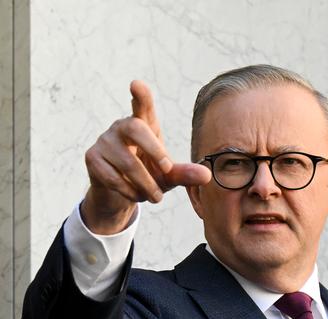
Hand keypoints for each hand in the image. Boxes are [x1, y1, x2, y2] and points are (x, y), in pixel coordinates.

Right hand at [81, 80, 211, 233]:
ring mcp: (104, 141)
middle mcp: (122, 127)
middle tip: (167, 169)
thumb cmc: (148, 177)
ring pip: (127, 161)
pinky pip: (113, 176)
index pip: (142, 106)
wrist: (120, 194)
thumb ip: (184, 173)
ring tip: (156, 197)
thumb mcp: (168, 176)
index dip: (141, 96)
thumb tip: (207, 175)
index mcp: (144, 125)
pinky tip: (136, 195)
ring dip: (145, 183)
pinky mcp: (92, 158)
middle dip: (154, 149)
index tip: (136, 84)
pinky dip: (129, 191)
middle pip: (135, 127)